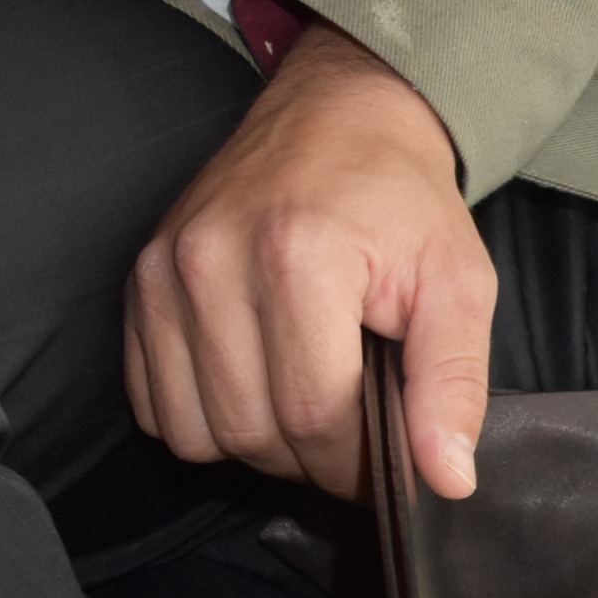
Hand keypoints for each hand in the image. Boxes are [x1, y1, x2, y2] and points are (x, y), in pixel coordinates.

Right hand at [124, 20, 495, 500]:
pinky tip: (254, 382)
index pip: (315, 416)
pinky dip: (203, 416)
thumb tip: (448, 480)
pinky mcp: (139, 281)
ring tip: (303, 405)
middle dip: (311, 458)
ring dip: (255, 444)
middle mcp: (212, 261)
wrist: (339, 116)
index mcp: (297, 256)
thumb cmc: (402, 202)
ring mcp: (163, 271)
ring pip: (195, 431)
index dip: (356, 462)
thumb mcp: (458, 283)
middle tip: (353, 432)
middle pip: (252, 431)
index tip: (387, 461)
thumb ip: (452, 383)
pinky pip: (153, 403)